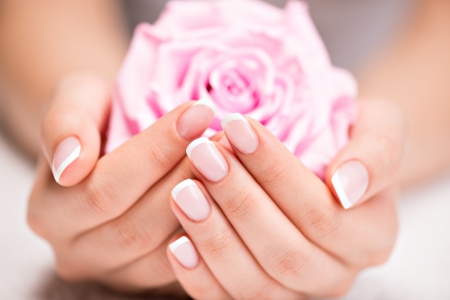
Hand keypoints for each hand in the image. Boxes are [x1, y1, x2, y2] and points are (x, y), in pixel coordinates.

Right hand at [27, 73, 216, 293]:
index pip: (104, 189)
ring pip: (165, 251)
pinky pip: (185, 265)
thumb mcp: (74, 100)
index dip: (155, 151)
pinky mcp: (147, 279)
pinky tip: (230, 191)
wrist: (111, 142)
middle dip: (187, 178)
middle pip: (137, 226)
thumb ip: (63, 124)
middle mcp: (76, 252)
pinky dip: (211, 229)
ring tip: (234, 159)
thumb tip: (69, 166)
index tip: (198, 112)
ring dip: (206, 203)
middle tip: (225, 139)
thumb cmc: (97, 117)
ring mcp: (114, 272)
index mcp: (49, 212)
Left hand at [166, 99, 404, 298]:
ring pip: (256, 282)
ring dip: (214, 236)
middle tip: (202, 154)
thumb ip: (376, 156)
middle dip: (238, 200)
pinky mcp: (263, 296)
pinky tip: (176, 244)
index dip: (275, 171)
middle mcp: (336, 272)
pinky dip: (202, 277)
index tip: (237, 128)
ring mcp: (297, 291)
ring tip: (184, 190)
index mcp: (371, 235)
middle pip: (285, 250)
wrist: (330, 164)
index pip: (321, 212)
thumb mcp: (380, 130)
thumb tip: (345, 188)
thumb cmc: (350, 141)